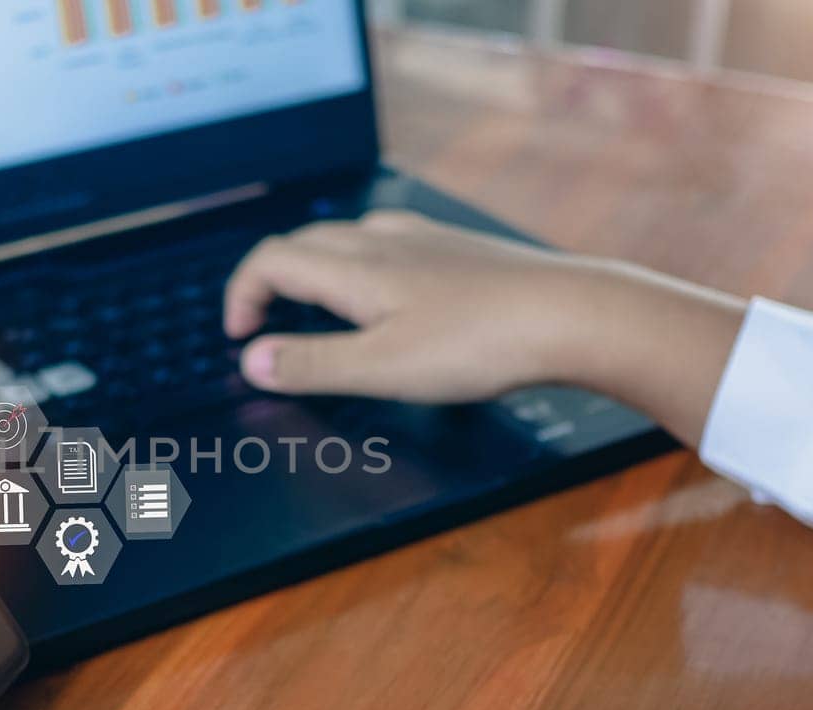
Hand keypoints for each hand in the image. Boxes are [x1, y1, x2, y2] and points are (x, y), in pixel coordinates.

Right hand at [224, 211, 745, 444]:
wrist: (572, 314)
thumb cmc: (480, 343)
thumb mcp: (381, 368)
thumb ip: (311, 364)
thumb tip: (253, 361)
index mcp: (353, 267)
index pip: (270, 260)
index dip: (242, 295)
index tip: (240, 337)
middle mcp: (382, 240)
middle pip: (302, 244)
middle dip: (271, 281)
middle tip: (264, 325)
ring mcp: (423, 239)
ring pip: (346, 241)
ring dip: (314, 272)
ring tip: (317, 313)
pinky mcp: (457, 249)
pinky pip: (387, 246)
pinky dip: (360, 269)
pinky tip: (388, 299)